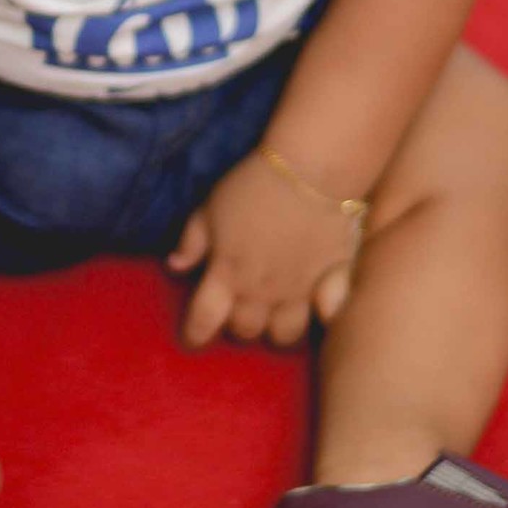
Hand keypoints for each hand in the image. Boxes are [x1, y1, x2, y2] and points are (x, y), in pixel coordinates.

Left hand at [166, 147, 360, 348]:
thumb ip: (192, 241)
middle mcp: (261, 291)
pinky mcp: (332, 282)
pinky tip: (317, 310)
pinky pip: (327, 317)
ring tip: (273, 313)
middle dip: (236, 325)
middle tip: (237, 309)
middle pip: (245, 330)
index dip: (195, 334)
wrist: (310, 169)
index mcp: (228, 273)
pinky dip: (320, 318)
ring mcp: (298, 291)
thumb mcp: (211, 207)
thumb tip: (174, 266)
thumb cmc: (254, 185)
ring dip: (273, 328)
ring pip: (283, 334)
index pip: (204, 319)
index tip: (192, 338)